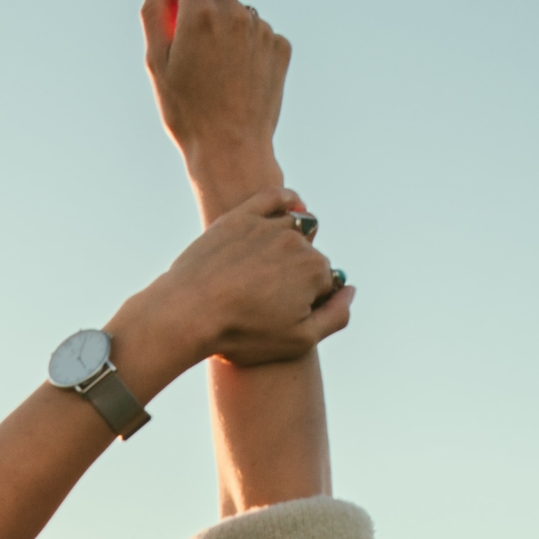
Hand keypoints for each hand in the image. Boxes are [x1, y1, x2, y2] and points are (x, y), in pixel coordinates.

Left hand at [109, 191, 352, 382]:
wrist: (187, 314)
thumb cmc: (242, 333)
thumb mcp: (299, 341)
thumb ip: (336, 316)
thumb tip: (351, 289)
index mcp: (315, 270)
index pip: (325, 282)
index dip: (309, 301)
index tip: (284, 316)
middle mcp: (296, 241)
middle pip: (310, 255)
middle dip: (298, 275)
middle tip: (268, 299)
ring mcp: (268, 225)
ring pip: (295, 227)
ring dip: (291, 243)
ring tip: (269, 269)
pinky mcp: (240, 216)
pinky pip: (274, 197)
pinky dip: (288, 201)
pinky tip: (289, 211)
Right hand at [141, 0, 290, 222]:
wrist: (231, 149)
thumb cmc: (187, 111)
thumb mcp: (157, 62)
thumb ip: (154, 11)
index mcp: (201, 14)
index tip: (175, 3)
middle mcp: (236, 13)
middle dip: (204, 1)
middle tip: (195, 41)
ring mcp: (262, 29)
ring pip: (240, 9)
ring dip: (228, 24)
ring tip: (218, 67)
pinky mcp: (280, 47)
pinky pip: (260, 32)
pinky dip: (248, 45)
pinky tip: (238, 76)